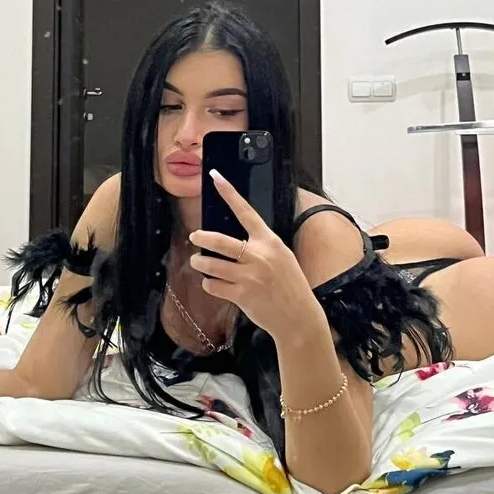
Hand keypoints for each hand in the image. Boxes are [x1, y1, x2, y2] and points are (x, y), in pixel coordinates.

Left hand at [188, 171, 323, 341]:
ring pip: (211, 265)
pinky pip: (214, 286)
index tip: (216, 177)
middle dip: (201, 238)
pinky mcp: (242, 295)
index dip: (229, 192)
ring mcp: (249, 276)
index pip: (245, 210)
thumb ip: (261, 245)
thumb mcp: (282, 255)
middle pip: (219, 241)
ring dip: (200, 263)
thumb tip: (236, 239)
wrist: (299, 316)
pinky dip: (210, 284)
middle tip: (194, 237)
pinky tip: (214, 284)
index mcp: (270, 241)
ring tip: (198, 263)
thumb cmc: (290, 285)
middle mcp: (259, 255)